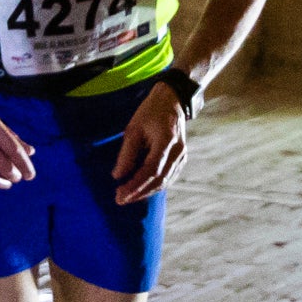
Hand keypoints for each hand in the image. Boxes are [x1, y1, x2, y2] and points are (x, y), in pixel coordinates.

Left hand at [109, 82, 189, 204]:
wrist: (172, 101)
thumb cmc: (150, 112)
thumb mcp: (133, 128)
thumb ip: (126, 153)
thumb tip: (118, 176)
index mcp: (166, 141)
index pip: (151, 170)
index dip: (135, 185)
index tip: (120, 195)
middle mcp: (178, 151)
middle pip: (159, 180)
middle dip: (139, 193)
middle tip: (120, 200)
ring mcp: (182, 156)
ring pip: (165, 181)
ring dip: (146, 192)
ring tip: (128, 197)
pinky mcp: (182, 158)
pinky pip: (169, 177)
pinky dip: (155, 185)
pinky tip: (142, 189)